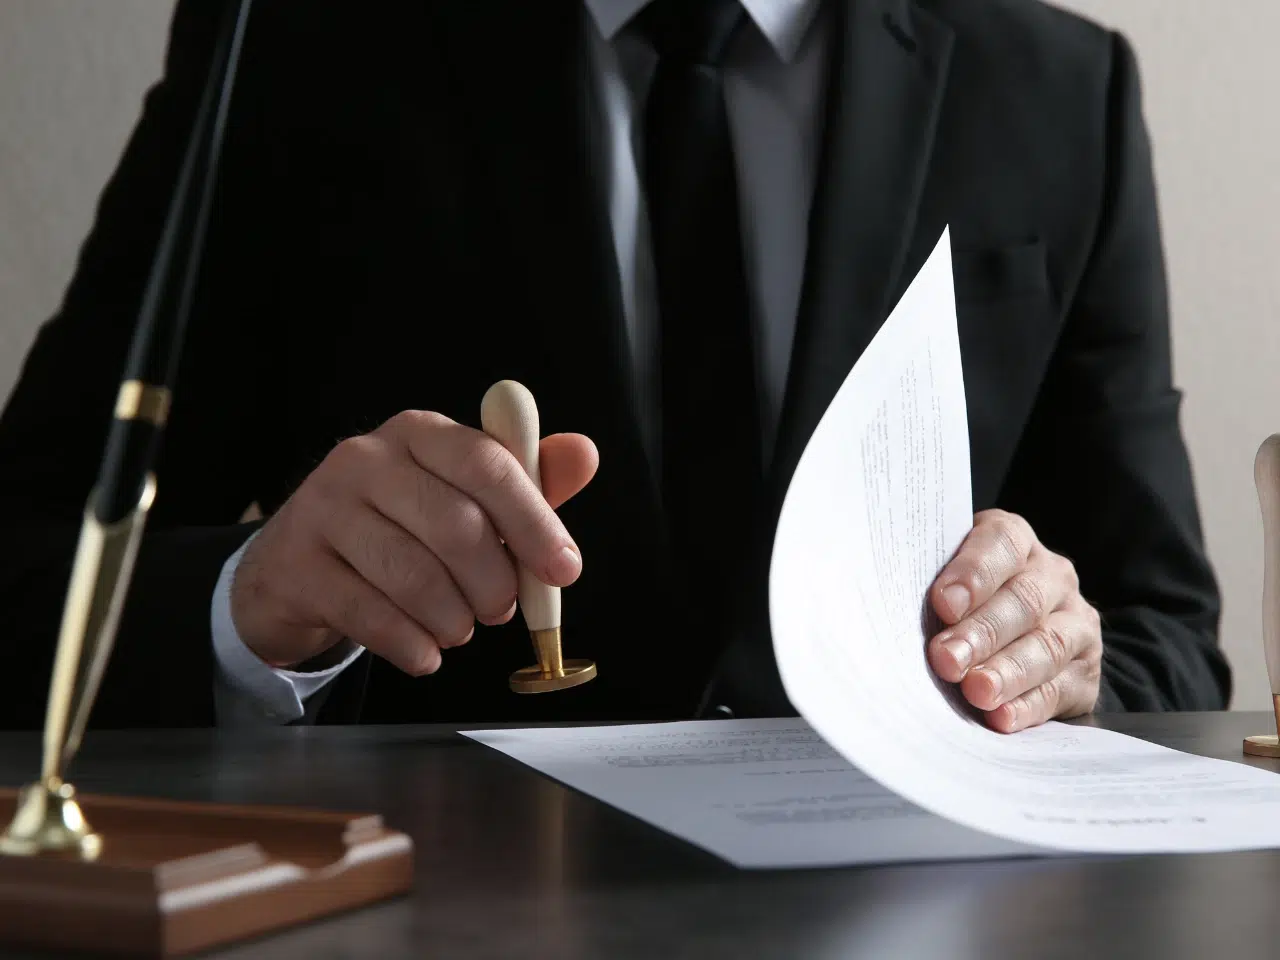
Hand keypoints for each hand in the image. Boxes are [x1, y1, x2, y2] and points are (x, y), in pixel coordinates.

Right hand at [230, 410, 597, 673]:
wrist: (296, 566)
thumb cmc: (398, 529)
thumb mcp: (463, 497)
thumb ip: (526, 483)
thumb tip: (584, 453)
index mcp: (419, 434)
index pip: (487, 464)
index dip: (534, 522)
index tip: (564, 570)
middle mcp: (366, 458)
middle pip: (454, 524)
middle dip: (494, 582)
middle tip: (500, 610)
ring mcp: (323, 509)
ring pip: (413, 575)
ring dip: (453, 618)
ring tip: (458, 627)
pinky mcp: (297, 565)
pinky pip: (371, 615)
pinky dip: (412, 645)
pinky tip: (425, 653)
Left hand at [926, 510, 1101, 731]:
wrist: (1020, 636)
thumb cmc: (965, 603)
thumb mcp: (948, 584)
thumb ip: (935, 593)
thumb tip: (892, 617)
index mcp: (1015, 542)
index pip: (1001, 543)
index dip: (973, 573)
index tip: (943, 604)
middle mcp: (1052, 576)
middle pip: (1022, 600)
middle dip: (981, 633)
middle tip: (946, 660)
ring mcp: (1076, 622)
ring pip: (1047, 645)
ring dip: (1008, 671)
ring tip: (977, 692)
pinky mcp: (1085, 671)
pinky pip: (1061, 688)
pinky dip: (1029, 705)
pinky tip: (1002, 717)